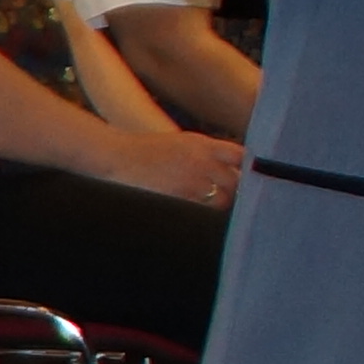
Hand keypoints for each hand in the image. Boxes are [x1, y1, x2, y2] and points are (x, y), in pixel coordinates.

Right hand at [101, 125, 247, 211]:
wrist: (114, 158)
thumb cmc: (142, 153)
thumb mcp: (178, 143)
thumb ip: (204, 154)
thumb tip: (226, 172)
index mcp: (201, 144)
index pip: (240, 156)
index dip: (248, 169)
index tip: (249, 179)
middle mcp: (201, 161)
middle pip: (235, 182)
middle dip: (234, 193)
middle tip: (228, 203)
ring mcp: (192, 182)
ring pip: (222, 201)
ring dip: (218, 208)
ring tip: (209, 213)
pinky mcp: (181, 200)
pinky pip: (203, 213)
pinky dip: (203, 217)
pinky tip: (196, 220)